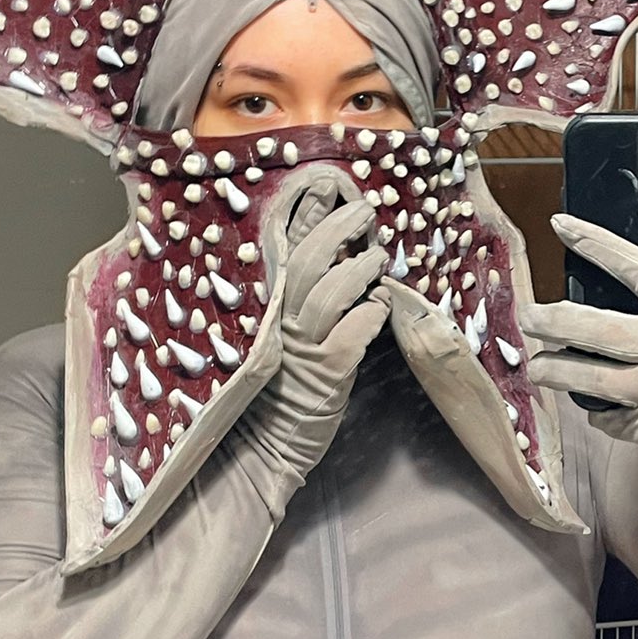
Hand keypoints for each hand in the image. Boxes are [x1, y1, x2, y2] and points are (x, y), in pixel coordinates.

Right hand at [231, 176, 389, 515]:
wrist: (257, 454)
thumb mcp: (274, 342)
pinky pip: (352, 334)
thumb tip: (326, 263)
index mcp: (267, 309)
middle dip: (338, 228)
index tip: (322, 184)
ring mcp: (301, 348)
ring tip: (378, 258)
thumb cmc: (272, 397)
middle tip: (364, 211)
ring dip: (361, 270)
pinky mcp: (325, 375)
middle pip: (307, 260)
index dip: (304, 215)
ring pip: (331, 291)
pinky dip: (370, 316)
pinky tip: (380, 309)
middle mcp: (280, 322)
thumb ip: (290, 303)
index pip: (283, 250)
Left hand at [518, 213, 637, 516]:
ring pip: (584, 375)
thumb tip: (635, 328)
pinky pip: (610, 416)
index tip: (562, 225)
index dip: (594, 244)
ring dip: (552, 371)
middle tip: (527, 315)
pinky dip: (604, 415)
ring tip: (536, 369)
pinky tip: (610, 413)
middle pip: (591, 324)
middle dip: (549, 319)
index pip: (635, 266)